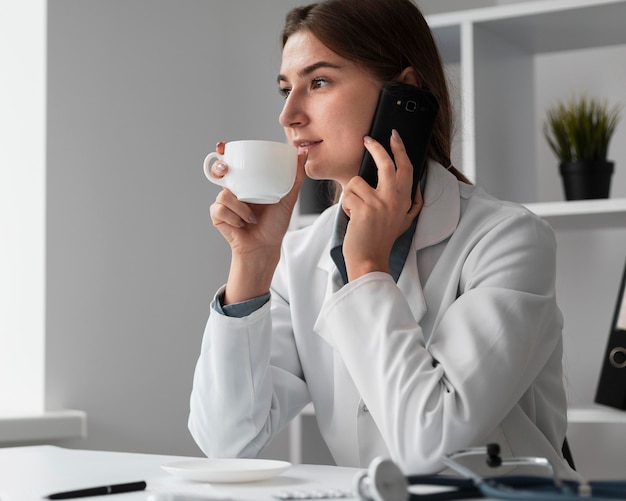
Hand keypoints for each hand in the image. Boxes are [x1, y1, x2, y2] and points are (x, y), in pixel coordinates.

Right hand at [209, 141, 307, 302]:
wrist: (266, 247)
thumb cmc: (275, 224)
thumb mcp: (288, 197)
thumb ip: (296, 176)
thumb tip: (303, 153)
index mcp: (247, 182)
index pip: (233, 162)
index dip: (224, 152)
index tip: (223, 146)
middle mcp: (233, 190)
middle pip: (219, 171)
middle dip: (219, 167)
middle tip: (226, 170)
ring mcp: (223, 203)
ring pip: (224, 194)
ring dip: (240, 208)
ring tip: (252, 218)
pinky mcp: (217, 216)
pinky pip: (220, 210)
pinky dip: (235, 218)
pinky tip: (241, 225)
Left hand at [341, 130, 422, 280]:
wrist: (369, 260)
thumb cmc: (382, 240)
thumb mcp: (405, 222)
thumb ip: (413, 204)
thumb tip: (418, 187)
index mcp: (405, 201)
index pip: (406, 168)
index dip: (400, 150)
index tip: (394, 137)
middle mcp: (395, 200)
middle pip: (387, 164)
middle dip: (377, 148)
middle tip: (367, 140)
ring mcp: (380, 204)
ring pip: (358, 182)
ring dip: (351, 195)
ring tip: (356, 210)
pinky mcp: (365, 209)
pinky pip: (348, 195)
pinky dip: (346, 206)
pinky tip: (352, 218)